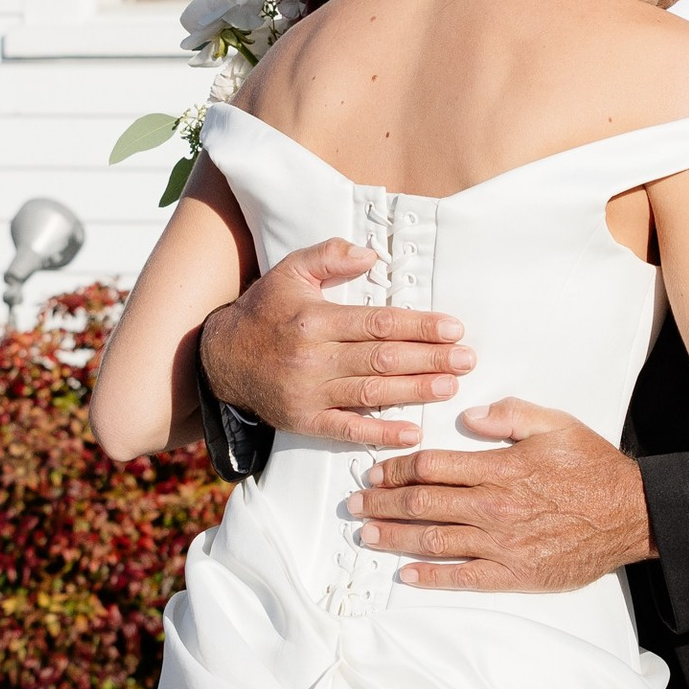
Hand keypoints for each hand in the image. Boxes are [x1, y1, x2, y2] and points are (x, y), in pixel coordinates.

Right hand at [201, 240, 473, 450]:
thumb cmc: (264, 311)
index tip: (453, 328)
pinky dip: (380, 433)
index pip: (378, 322)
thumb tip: (371, 255)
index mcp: (315, 319)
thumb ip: (329, 256)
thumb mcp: (290, 272)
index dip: (419, 326)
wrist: (221, 358)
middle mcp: (314, 357)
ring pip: (371, 392)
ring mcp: (309, 392)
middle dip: (429, 359)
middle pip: (382, 358)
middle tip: (466, 360)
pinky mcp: (304, 420)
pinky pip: (346, 429)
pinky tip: (412, 433)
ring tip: (450, 387)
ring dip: (415, 391)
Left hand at [350, 402, 654, 590]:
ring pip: (433, 539)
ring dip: (393, 537)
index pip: (431, 466)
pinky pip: (463, 577)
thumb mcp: (555, 424)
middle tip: (356, 504)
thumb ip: (509, 415)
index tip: (375, 471)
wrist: (632, 514)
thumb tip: (470, 416)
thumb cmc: (594, 469)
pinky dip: (431, 576)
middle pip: (421, 504)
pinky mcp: (515, 573)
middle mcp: (493, 506)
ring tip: (367, 534)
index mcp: (498, 467)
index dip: (396, 468)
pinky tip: (406, 574)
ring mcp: (502, 543)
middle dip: (382, 503)